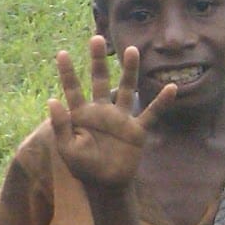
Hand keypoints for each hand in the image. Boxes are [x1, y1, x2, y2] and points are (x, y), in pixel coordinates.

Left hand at [49, 36, 174, 190]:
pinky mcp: (136, 130)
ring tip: (131, 50)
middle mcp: (102, 111)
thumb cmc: (83, 167)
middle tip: (96, 38)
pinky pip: (151, 113)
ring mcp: (120, 118)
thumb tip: (53, 100)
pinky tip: (172, 88)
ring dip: (129, 71)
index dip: (67, 72)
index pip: (73, 89)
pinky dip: (161, 102)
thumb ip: (61, 125)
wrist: (105, 185)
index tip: (61, 53)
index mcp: (82, 115)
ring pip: (126, 89)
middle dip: (97, 61)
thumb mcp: (66, 148)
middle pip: (100, 80)